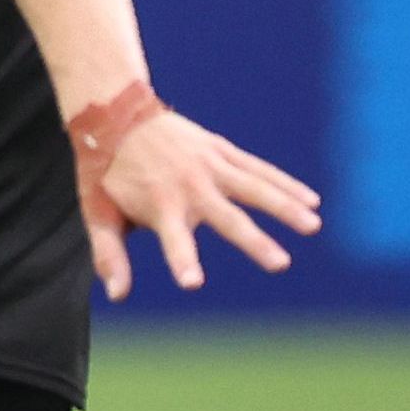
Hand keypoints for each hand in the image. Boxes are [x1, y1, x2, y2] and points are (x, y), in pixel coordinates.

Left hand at [81, 106, 322, 298]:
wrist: (114, 114)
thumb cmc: (104, 173)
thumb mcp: (97, 212)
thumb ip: (109, 254)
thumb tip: (117, 296)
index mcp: (160, 206)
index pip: (174, 240)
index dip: (183, 260)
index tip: (194, 283)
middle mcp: (190, 186)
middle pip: (228, 218)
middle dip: (254, 241)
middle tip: (280, 263)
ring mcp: (210, 166)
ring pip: (255, 188)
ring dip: (285, 207)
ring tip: (313, 226)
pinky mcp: (222, 151)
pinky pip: (259, 169)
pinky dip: (285, 183)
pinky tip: (312, 200)